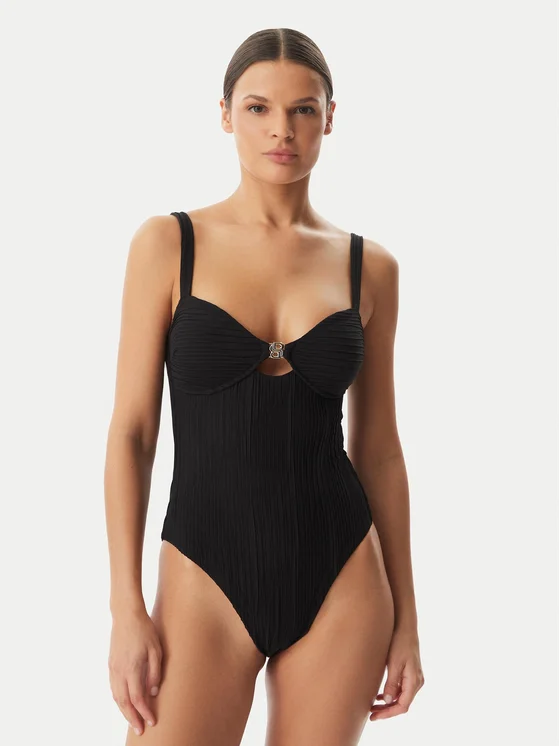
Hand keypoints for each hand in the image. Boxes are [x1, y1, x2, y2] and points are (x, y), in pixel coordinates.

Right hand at [108, 609, 162, 735]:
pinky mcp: (111, 664)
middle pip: (124, 702)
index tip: (152, 721)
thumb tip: (154, 691)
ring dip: (124, 711)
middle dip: (132, 718)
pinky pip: (113, 688)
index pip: (138, 698)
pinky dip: (118, 699)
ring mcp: (113, 668)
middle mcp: (120, 672)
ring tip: (132, 720)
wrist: (126, 615)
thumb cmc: (145, 630)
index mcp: (132, 668)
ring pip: (116, 697)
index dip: (145, 712)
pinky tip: (124, 703)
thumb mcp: (156, 649)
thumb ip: (155, 672)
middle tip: (140, 730)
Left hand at [370, 625, 423, 721]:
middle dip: (387, 711)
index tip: (375, 716)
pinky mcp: (410, 673)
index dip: (388, 714)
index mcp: (414, 681)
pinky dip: (391, 694)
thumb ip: (392, 683)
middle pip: (402, 703)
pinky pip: (401, 689)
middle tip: (371, 715)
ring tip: (373, 707)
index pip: (402, 706)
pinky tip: (380, 696)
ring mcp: (414, 678)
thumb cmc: (399, 642)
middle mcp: (417, 682)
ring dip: (388, 704)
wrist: (405, 626)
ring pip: (402, 697)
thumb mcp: (394, 663)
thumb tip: (388, 702)